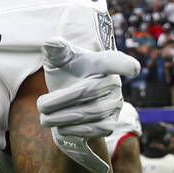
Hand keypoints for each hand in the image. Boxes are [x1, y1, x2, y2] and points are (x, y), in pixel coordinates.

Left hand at [37, 42, 140, 172]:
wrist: (68, 99)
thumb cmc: (66, 73)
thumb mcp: (58, 59)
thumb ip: (55, 49)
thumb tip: (50, 42)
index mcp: (102, 62)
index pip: (116, 61)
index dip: (124, 65)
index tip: (133, 69)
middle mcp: (113, 82)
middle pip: (88, 90)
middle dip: (60, 100)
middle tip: (40, 105)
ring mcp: (115, 104)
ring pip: (91, 112)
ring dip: (63, 117)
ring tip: (45, 118)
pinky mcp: (111, 123)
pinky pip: (98, 129)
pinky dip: (76, 130)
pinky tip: (61, 128)